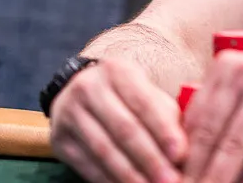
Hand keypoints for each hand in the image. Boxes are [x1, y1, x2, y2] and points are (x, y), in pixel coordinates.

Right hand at [50, 58, 187, 182]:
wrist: (82, 92)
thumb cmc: (128, 96)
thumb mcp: (147, 93)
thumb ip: (166, 115)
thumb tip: (183, 151)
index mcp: (118, 70)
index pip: (144, 103)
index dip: (163, 131)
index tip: (181, 155)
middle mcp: (89, 87)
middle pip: (123, 129)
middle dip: (150, 159)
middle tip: (170, 180)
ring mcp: (69, 112)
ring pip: (103, 150)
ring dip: (130, 175)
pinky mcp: (59, 138)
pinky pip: (87, 164)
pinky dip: (109, 180)